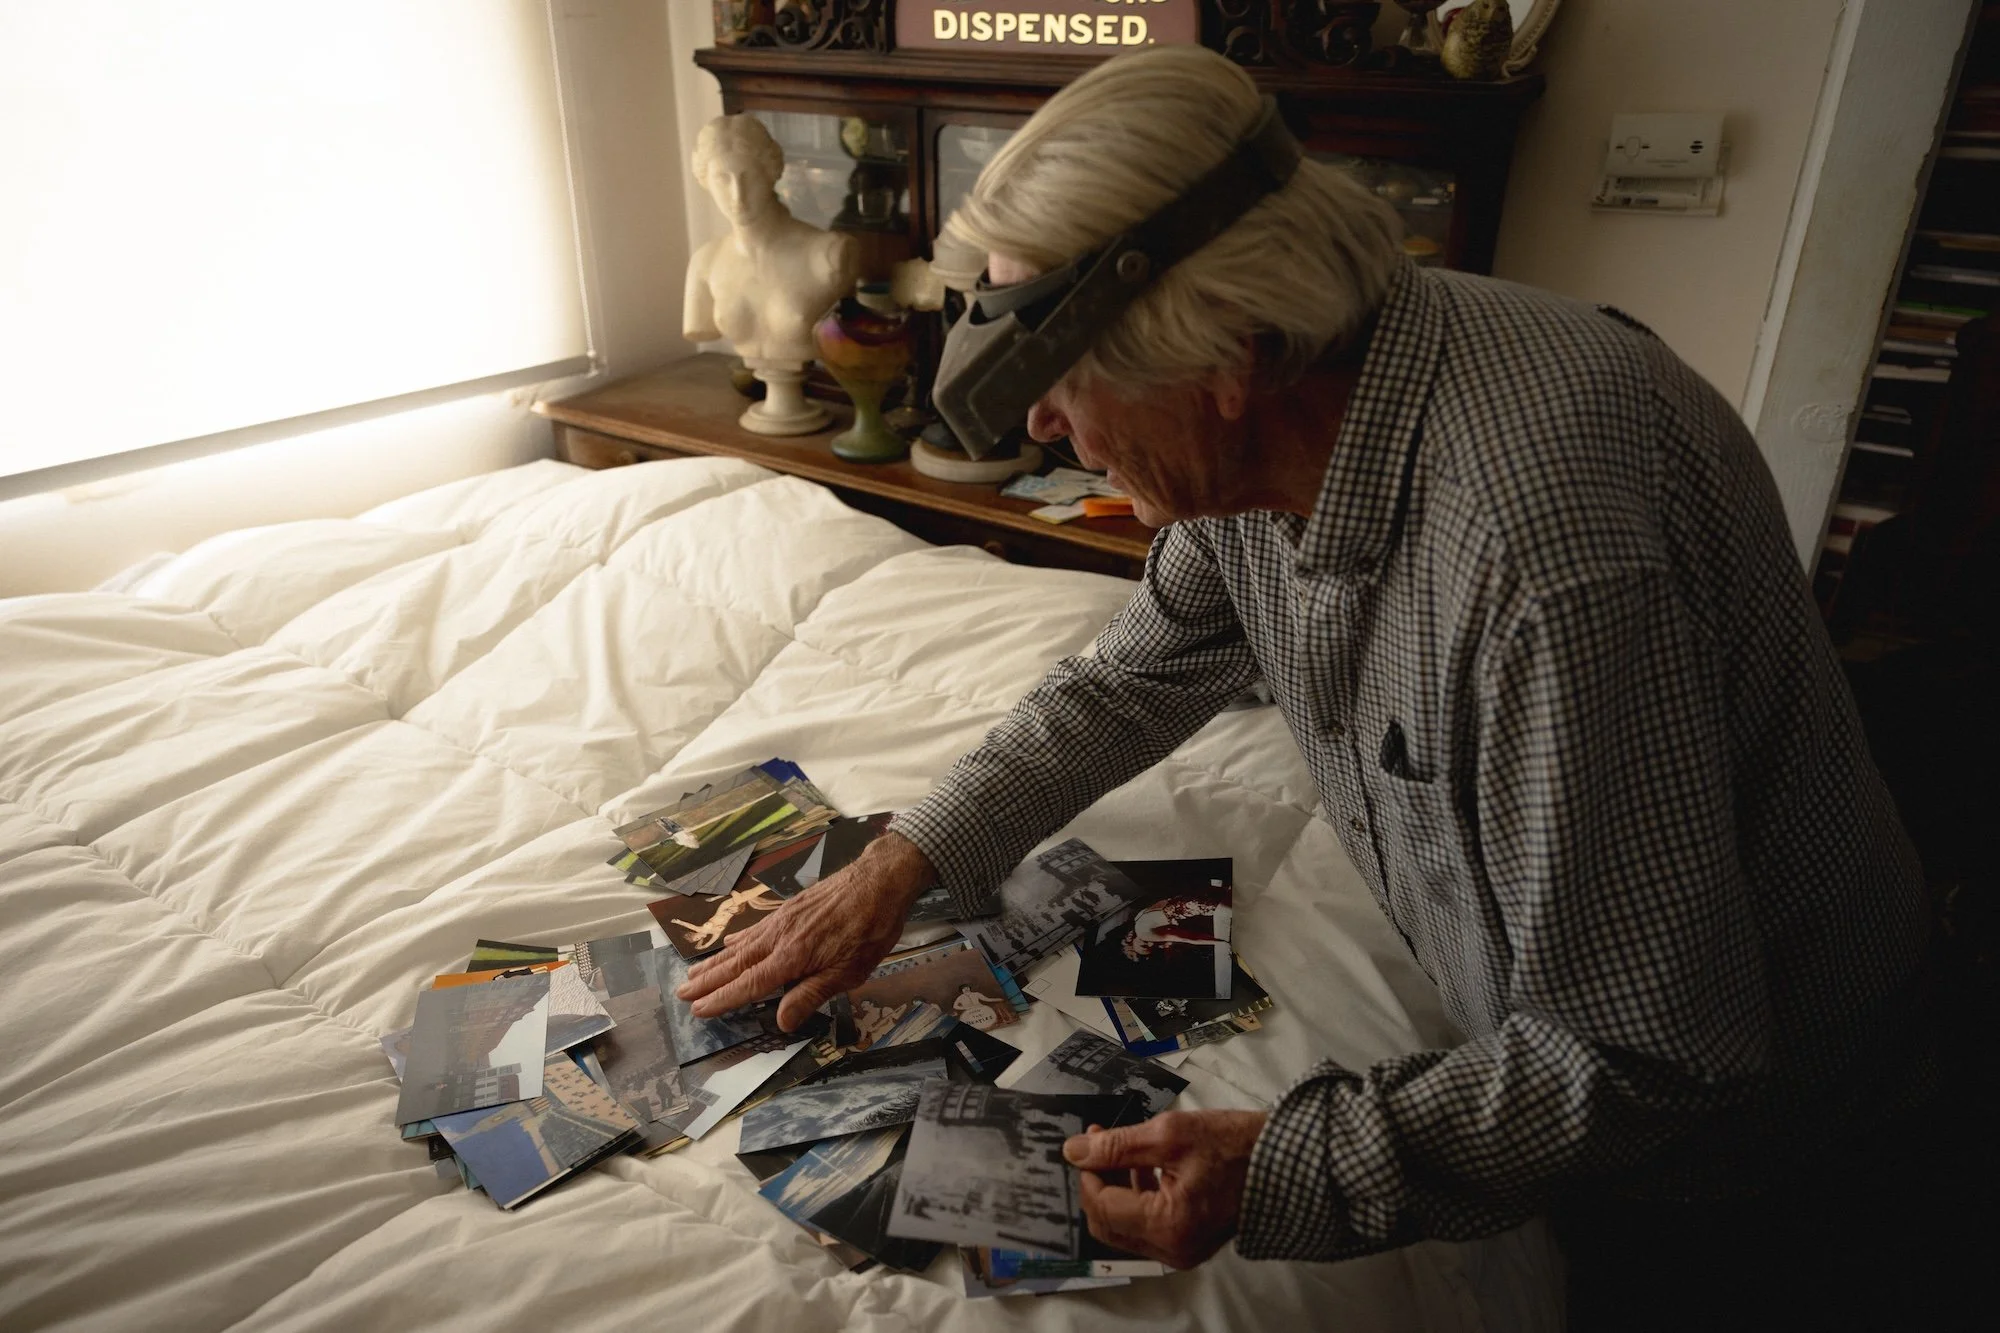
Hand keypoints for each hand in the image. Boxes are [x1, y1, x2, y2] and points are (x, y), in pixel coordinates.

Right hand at [674, 831, 934, 1030]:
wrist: (879, 881)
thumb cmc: (870, 930)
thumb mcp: (849, 972)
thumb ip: (811, 994)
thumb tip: (781, 1022)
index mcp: (791, 958)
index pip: (749, 984)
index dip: (723, 999)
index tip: (699, 1010)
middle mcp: (779, 938)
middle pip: (736, 964)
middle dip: (708, 982)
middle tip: (681, 994)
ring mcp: (782, 921)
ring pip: (741, 946)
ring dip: (715, 962)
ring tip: (693, 974)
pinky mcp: (790, 909)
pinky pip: (755, 929)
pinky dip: (738, 940)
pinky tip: (730, 944)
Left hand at [1064, 1108, 1267, 1269]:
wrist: (1284, 1162)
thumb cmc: (1235, 1146)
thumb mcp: (1170, 1134)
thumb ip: (1117, 1145)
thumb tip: (1074, 1150)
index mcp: (1168, 1225)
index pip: (1103, 1207)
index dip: (1088, 1174)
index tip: (1087, 1142)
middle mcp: (1173, 1249)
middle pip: (1109, 1225)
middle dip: (1097, 1184)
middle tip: (1096, 1145)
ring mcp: (1183, 1251)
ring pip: (1125, 1228)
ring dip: (1114, 1190)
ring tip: (1116, 1149)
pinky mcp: (1191, 1243)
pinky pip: (1148, 1228)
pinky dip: (1137, 1200)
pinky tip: (1141, 1168)